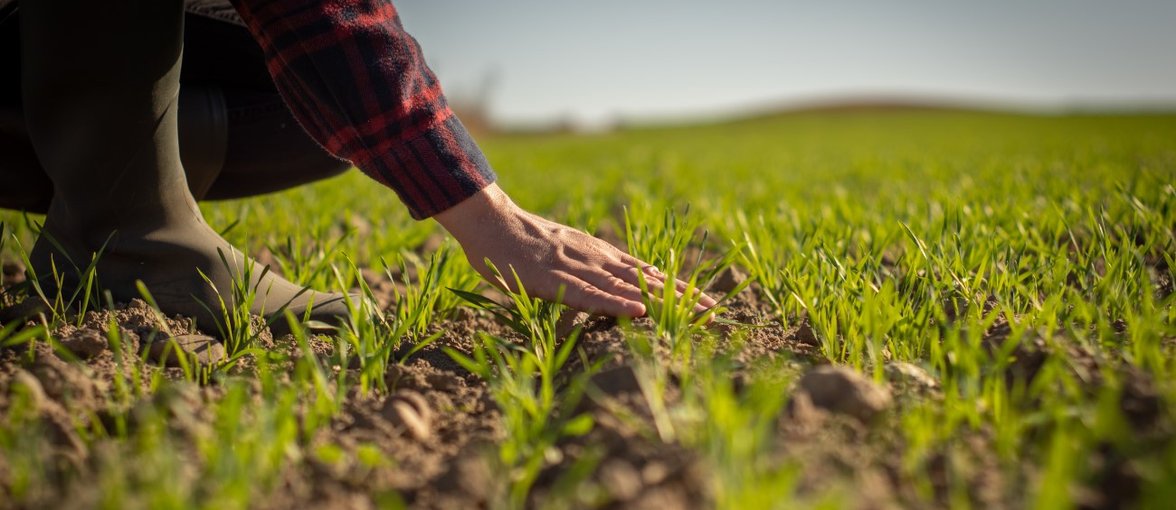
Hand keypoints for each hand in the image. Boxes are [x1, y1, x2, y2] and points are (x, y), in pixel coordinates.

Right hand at [435, 184, 716, 316]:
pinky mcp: (556, 279)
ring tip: (694, 313)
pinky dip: (616, 302)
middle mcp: (598, 258)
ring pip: (627, 286)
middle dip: (684, 297)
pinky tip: (638, 311)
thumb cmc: (520, 246)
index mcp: (600, 255)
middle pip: (648, 279)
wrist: (491, 223)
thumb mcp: (562, 257)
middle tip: (717, 312)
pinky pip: (590, 294)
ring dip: (663, 301)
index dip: (679, 288)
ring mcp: (579, 267)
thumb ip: (585, 273)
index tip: (708, 302)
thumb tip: (604, 289)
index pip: (648, 273)